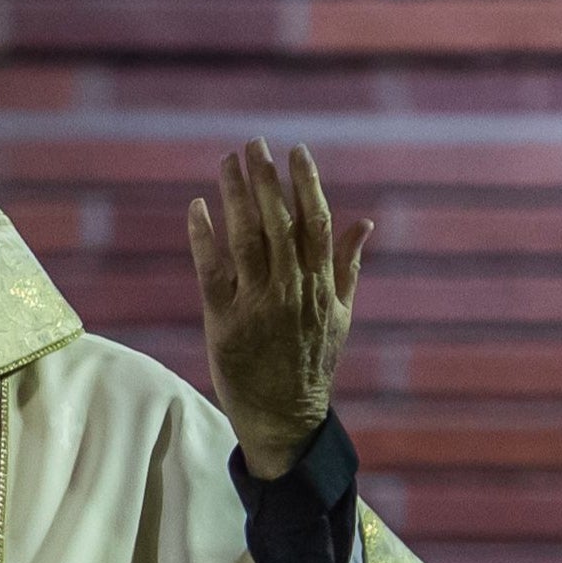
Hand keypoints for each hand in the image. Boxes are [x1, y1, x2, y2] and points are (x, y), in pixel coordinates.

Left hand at [187, 139, 370, 479]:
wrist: (285, 417)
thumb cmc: (311, 364)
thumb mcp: (340, 316)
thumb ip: (347, 267)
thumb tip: (363, 222)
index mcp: (321, 286)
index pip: (316, 223)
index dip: (306, 184)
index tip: (296, 152)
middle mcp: (291, 291)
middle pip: (279, 223)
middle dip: (267, 180)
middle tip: (255, 145)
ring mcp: (258, 305)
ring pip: (246, 239)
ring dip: (236, 196)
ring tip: (227, 163)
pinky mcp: (225, 321)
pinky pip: (212, 270)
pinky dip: (204, 236)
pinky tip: (197, 206)